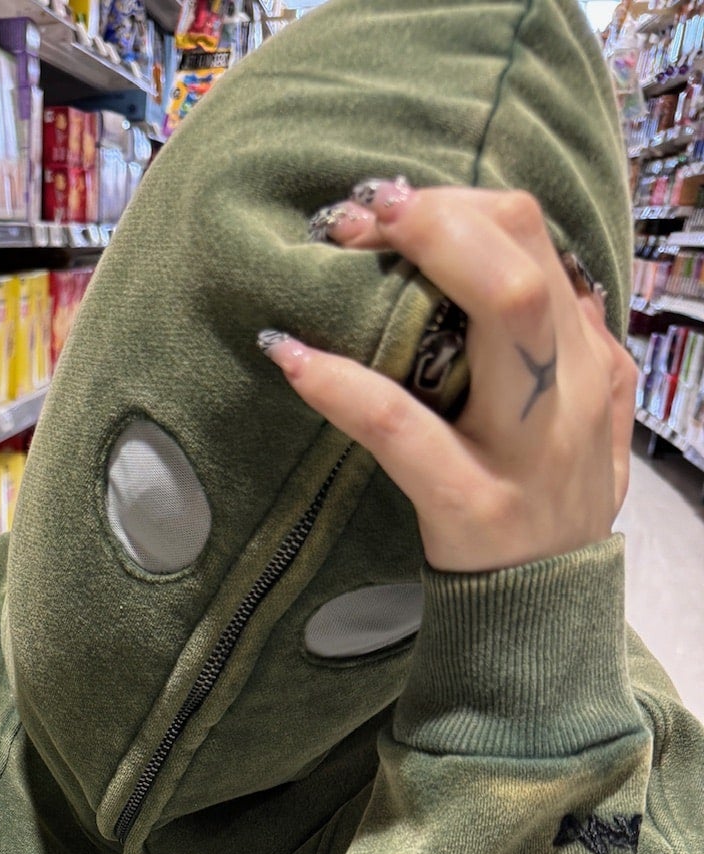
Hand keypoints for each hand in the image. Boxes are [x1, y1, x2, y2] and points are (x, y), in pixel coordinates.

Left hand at [260, 181, 636, 572]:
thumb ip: (567, 354)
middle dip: (443, 215)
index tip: (390, 207)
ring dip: (422, 257)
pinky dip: (344, 385)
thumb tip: (536, 274)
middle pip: (529, 256)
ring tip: (341, 245)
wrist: (542, 622)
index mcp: (584, 364)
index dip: (461, 207)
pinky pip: (406, 428)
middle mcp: (567, 392)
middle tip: (363, 211)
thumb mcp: (578, 427)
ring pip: (505, 312)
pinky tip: (293, 358)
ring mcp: (526, 448)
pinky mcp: (473, 504)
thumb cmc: (541, 514)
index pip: (535, 244)